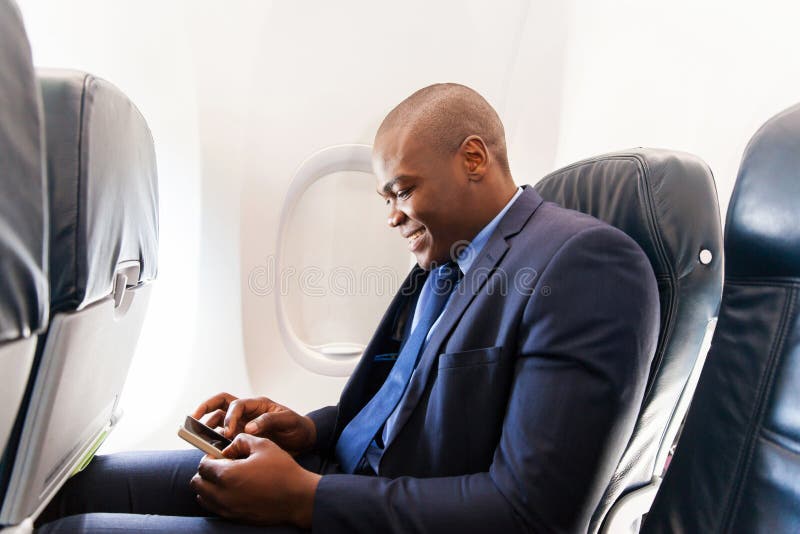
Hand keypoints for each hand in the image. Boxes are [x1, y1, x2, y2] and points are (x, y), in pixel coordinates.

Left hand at [190, 434, 320, 526]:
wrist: (298, 498)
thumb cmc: (282, 470)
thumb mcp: (263, 445)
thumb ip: (241, 440)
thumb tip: (229, 447)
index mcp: (227, 475)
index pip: (202, 465)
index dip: (209, 457)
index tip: (221, 455)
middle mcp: (222, 495)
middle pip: (197, 483)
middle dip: (205, 472)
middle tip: (222, 466)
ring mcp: (227, 509)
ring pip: (203, 498)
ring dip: (209, 486)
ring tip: (227, 478)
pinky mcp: (234, 518)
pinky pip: (214, 508)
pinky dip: (216, 498)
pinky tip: (233, 490)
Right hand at [192, 392, 316, 454]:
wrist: (303, 441)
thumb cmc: (297, 427)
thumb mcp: (288, 420)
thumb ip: (269, 420)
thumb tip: (248, 428)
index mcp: (257, 405)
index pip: (236, 404)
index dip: (230, 417)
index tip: (229, 432)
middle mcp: (247, 412)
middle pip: (220, 403)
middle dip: (205, 408)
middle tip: (193, 419)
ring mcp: (242, 424)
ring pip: (218, 420)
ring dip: (208, 427)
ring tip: (200, 438)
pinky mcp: (241, 438)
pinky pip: (223, 436)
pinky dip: (216, 442)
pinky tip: (212, 450)